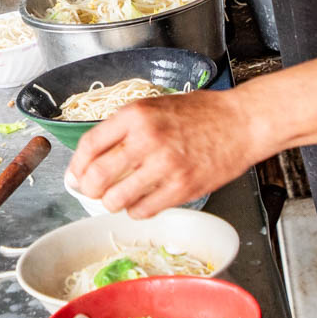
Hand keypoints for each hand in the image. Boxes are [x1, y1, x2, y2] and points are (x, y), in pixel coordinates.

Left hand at [66, 89, 270, 218]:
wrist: (242, 122)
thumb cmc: (200, 113)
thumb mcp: (154, 107)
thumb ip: (123, 129)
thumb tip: (92, 158)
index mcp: (135, 115)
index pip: (89, 146)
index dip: (76, 166)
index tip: (75, 176)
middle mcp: (147, 139)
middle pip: (97, 176)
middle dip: (88, 189)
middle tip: (91, 192)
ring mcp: (165, 165)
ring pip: (117, 199)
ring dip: (110, 204)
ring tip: (116, 199)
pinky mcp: (182, 187)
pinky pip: (144, 210)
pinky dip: (135, 211)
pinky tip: (140, 202)